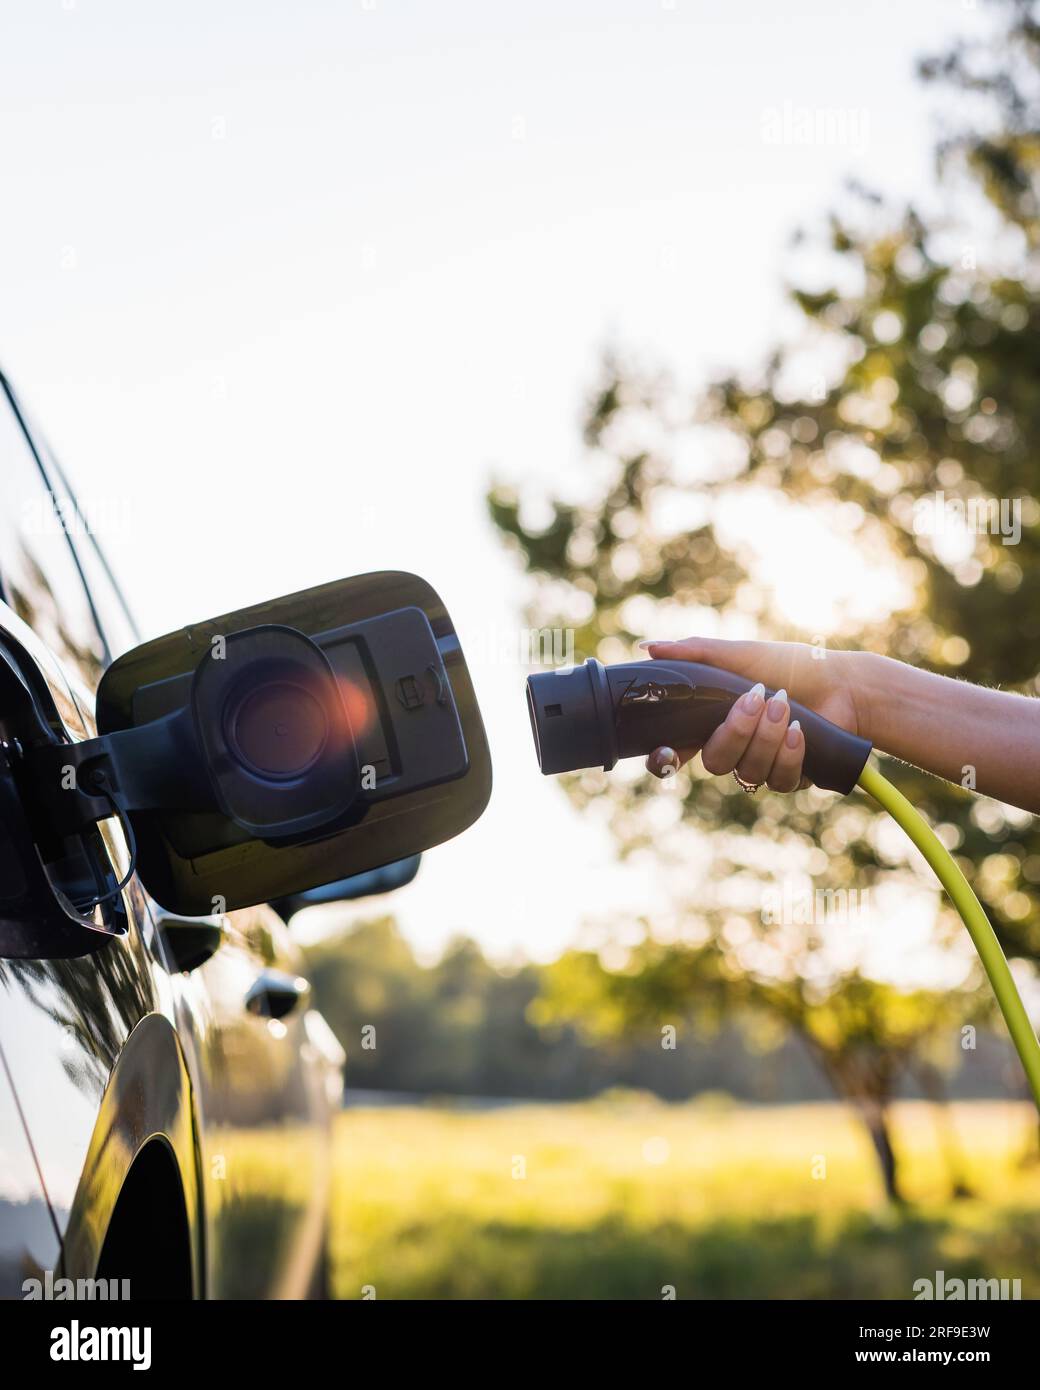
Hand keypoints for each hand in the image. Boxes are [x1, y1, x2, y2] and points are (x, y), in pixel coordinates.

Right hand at [640, 636, 863, 791]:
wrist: (842, 683)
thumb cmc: (790, 665)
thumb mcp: (738, 656)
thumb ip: (693, 653)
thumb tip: (648, 647)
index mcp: (712, 722)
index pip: (675, 751)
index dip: (665, 759)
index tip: (669, 752)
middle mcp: (734, 748)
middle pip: (715, 762)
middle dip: (735, 732)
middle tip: (756, 699)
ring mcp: (761, 765)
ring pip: (748, 772)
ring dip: (767, 737)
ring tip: (784, 704)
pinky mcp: (790, 777)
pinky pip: (779, 780)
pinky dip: (788, 754)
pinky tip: (798, 730)